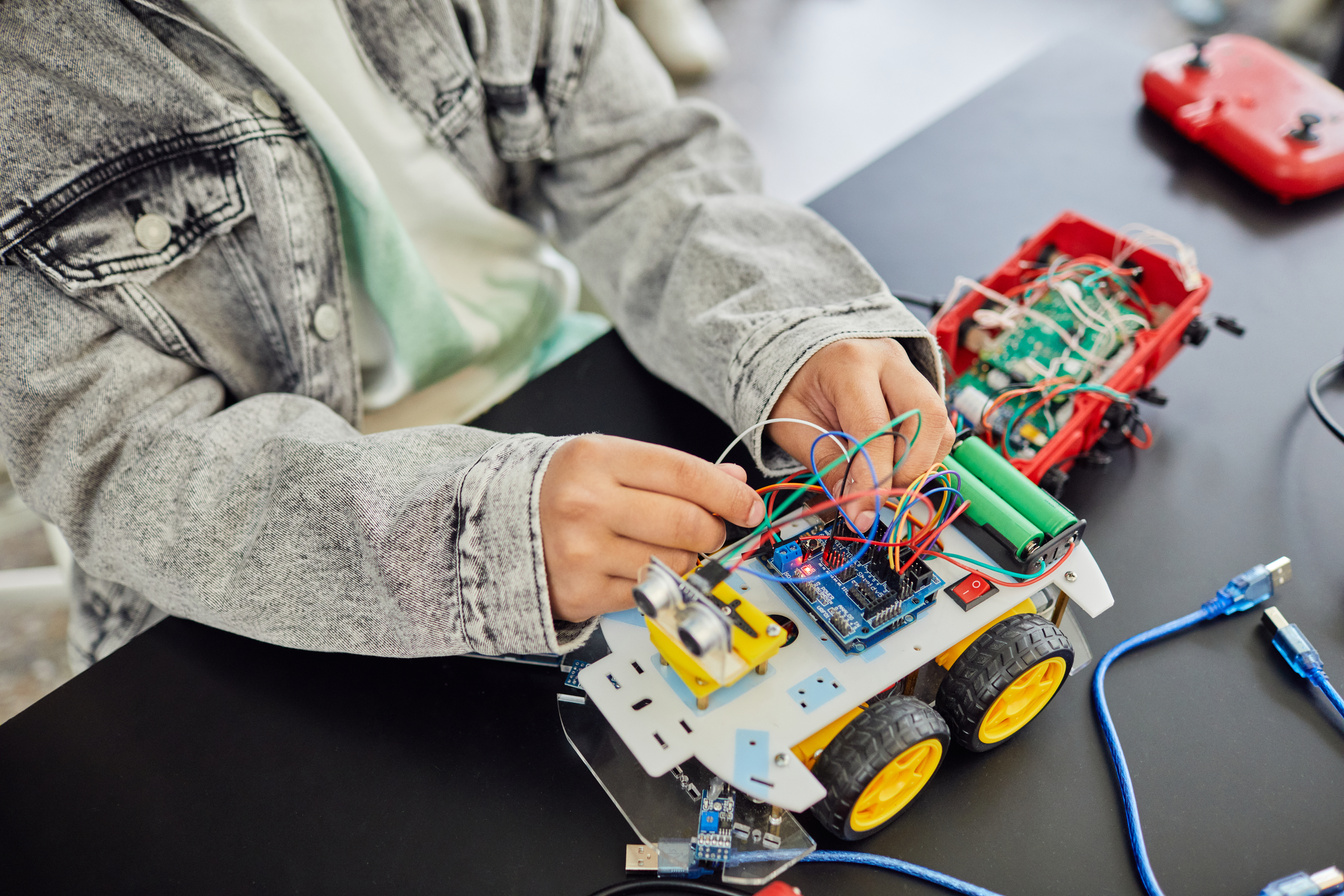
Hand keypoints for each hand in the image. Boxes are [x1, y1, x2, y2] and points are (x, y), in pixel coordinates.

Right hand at [540, 435, 765, 621]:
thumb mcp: (609, 462)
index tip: (749, 506)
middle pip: (686, 522)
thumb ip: (672, 470)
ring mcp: (582, 551)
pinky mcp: (581, 592)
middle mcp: (586, 503)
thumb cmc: (562, 490)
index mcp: (595, 458)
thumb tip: (733, 483)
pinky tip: (636, 565)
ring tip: (664, 547)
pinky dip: (655, 581)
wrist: (500, 526)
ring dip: (687, 560)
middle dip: (712, 530)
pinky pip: (648, 591)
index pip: (684, 473)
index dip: (727, 493)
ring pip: (675, 562)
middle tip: (709, 530)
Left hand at [767, 339, 954, 529]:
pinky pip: (937, 427)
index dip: (874, 477)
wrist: (801, 359)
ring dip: (920, 464)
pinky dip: (921, 455)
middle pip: (927, 418)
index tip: (864, 512)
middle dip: (910, 469)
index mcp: (849, 363)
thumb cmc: (793, 386)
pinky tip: (892, 462)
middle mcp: (888, 360)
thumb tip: (856, 507)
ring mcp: (909, 370)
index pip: (876, 427)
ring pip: (940, 425)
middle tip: (881, 494)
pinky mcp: (919, 386)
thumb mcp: (792, 424)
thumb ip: (825, 463)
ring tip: (884, 478)